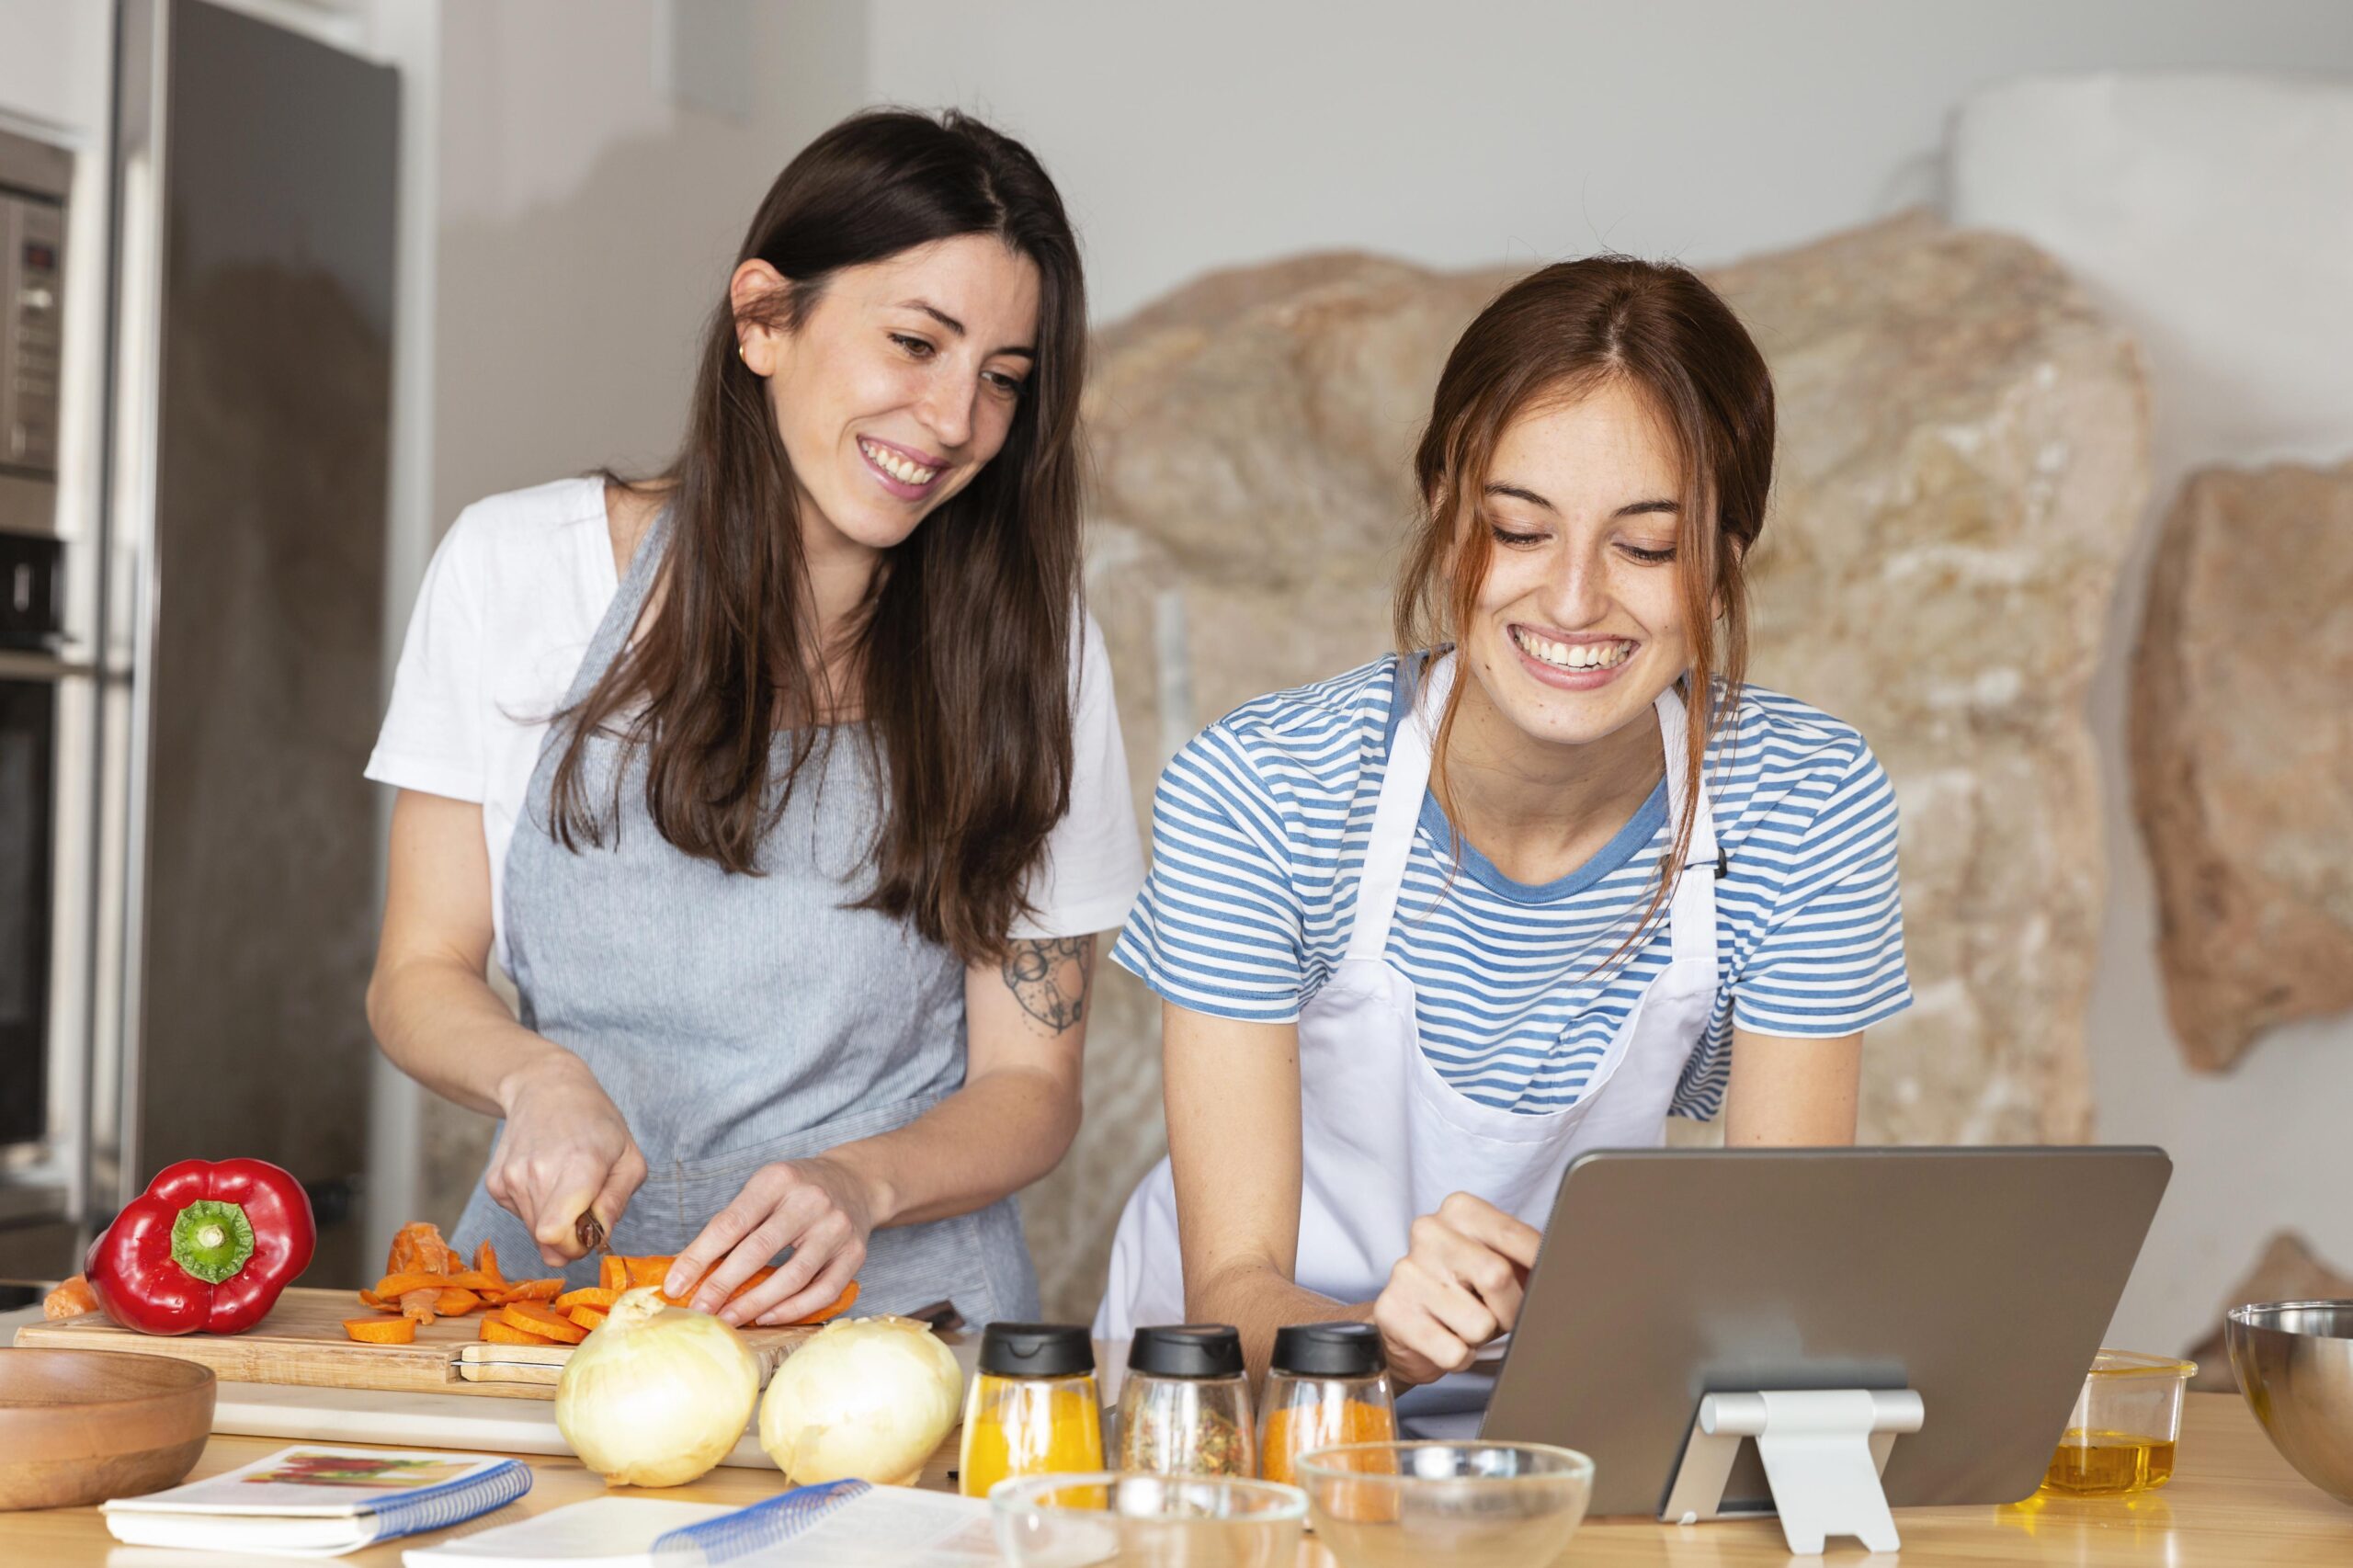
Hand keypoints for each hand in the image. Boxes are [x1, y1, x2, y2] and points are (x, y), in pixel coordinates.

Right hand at [485, 1052, 646, 1268]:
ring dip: (554, 1220)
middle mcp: (537, 1173)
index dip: (575, 1247)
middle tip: (585, 1205)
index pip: (555, 1235)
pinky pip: (519, 1215)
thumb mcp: (628, 1157)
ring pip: (533, 1231)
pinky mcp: (495, 1183)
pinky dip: (536, 1207)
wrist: (545, 1087)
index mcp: (577, 1167)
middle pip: (546, 1241)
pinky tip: (545, 1176)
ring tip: (566, 1184)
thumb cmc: (596, 1121)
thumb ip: (617, 1202)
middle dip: (570, 1237)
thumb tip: (596, 1237)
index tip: (590, 1232)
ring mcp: (510, 1178)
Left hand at [665, 1156, 874, 1327]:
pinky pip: (823, 1291)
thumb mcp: (763, 1189)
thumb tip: (689, 1269)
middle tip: (698, 1310)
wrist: (856, 1182)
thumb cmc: (796, 1191)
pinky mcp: (855, 1254)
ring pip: (793, 1276)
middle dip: (722, 1285)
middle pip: (759, 1250)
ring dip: (755, 1303)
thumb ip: (733, 1222)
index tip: (675, 1284)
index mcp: (778, 1179)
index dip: (699, 1257)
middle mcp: (811, 1201)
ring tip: (728, 1318)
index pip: (731, 1223)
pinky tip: (766, 1317)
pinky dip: (792, 1309)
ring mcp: (837, 1228)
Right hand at [1371, 1191, 1541, 1389]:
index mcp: (1460, 1210)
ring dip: (1481, 1337)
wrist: (1401, 1324)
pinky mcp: (1392, 1311)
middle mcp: (1430, 1231)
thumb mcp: (1495, 1263)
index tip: (1553, 1283)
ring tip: (1463, 1325)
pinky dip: (1460, 1357)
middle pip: (1498, 1277)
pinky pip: (1454, 1352)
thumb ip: (1526, 1260)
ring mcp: (1408, 1271)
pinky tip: (1444, 1340)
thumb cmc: (1462, 1292)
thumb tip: (1571, 1270)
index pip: (1516, 1236)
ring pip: (1479, 1323)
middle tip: (1500, 1315)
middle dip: (1510, 1310)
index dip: (1541, 1268)